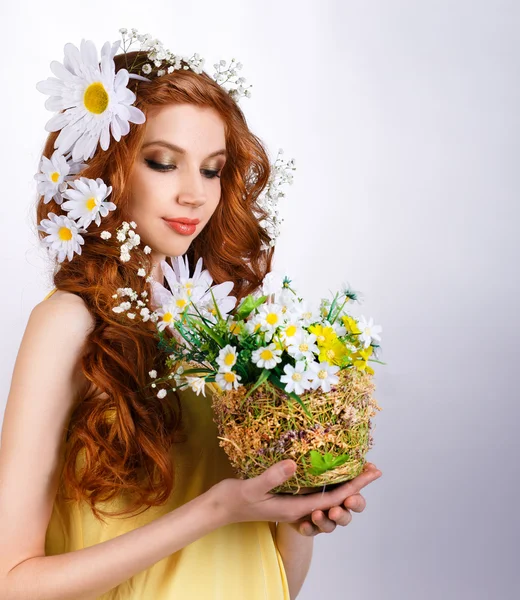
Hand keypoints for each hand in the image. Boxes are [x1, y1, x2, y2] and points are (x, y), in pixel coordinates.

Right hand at [209, 458, 380, 529]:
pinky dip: (328, 480)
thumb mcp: (252, 488)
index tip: (372, 474)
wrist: (220, 508)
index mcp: (295, 508)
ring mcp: (293, 501)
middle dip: (356, 484)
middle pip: (335, 498)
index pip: (333, 499)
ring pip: (326, 495)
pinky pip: (314, 490)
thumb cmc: (234, 499)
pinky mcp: (286, 495)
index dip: (355, 486)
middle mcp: (298, 506)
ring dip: (344, 482)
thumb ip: (273, 477)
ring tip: (359, 468)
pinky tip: (331, 469)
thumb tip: (294, 463)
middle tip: (374, 468)